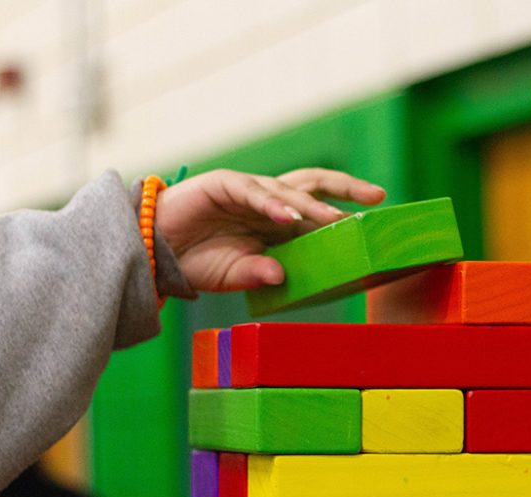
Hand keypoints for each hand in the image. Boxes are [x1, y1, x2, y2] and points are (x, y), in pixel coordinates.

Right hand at [156, 168, 385, 291]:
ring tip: (334, 220)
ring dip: (312, 204)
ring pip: (288, 188)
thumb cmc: (194, 261)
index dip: (342, 214)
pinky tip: (290, 217)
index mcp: (273, 222)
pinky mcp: (224, 185)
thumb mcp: (233, 274)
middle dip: (345, 188)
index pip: (315, 211)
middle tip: (377, 196)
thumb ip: (257, 274)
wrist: (153, 250)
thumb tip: (282, 278)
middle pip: (313, 185)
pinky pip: (253, 192)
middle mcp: (266, 202)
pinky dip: (272, 204)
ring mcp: (247, 191)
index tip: (373, 224)